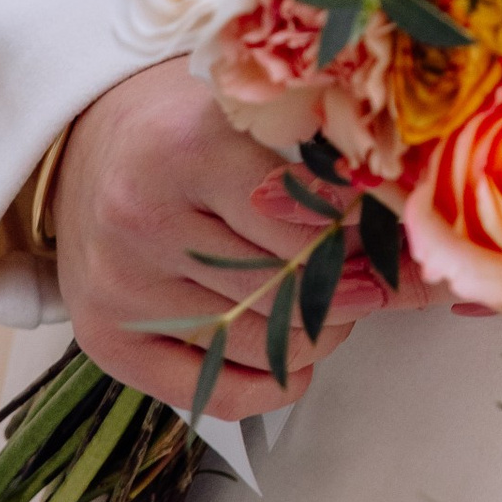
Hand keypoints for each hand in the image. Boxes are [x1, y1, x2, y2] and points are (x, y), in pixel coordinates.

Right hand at [52, 61, 390, 418]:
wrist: (83, 145)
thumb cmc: (181, 123)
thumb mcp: (246, 110)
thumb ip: (320, 153)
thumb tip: (417, 210)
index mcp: (186, 147)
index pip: (303, 216)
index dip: (362, 231)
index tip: (394, 231)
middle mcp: (144, 218)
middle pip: (284, 283)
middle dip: (349, 288)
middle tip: (378, 278)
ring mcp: (122, 286)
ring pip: (256, 340)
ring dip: (319, 336)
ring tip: (338, 309)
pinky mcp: (108, 340)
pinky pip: (209, 391)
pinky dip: (270, 386)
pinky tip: (296, 362)